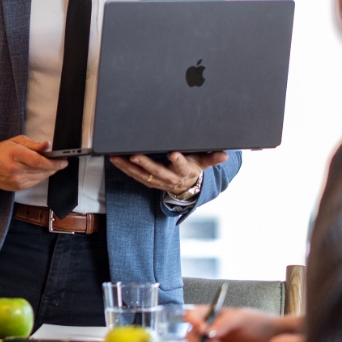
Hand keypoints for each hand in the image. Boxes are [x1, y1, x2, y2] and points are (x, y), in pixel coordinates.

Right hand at [0, 137, 66, 191]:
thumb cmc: (2, 151)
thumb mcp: (17, 141)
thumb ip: (34, 144)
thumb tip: (48, 145)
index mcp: (15, 155)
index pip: (39, 162)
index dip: (54, 163)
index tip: (64, 161)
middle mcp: (16, 170)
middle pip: (42, 171)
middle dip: (54, 167)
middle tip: (61, 162)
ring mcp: (16, 181)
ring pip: (40, 178)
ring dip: (48, 172)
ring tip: (51, 165)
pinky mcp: (17, 188)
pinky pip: (35, 183)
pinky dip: (40, 177)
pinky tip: (39, 171)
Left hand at [109, 151, 227, 195]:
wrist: (187, 186)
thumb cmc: (193, 167)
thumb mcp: (203, 162)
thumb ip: (212, 158)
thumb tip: (226, 154)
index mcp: (185, 172)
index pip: (182, 166)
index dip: (178, 161)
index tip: (174, 154)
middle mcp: (170, 178)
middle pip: (157, 171)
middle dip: (146, 164)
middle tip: (135, 155)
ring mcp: (158, 181)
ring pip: (142, 175)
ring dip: (129, 167)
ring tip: (117, 157)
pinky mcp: (148, 182)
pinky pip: (134, 176)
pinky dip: (124, 169)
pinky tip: (115, 160)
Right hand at [186, 306, 282, 341]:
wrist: (272, 340)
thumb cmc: (257, 322)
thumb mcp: (241, 317)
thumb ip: (223, 323)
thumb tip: (207, 332)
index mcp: (210, 315)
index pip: (190, 316)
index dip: (192, 322)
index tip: (204, 330)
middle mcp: (208, 330)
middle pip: (190, 336)